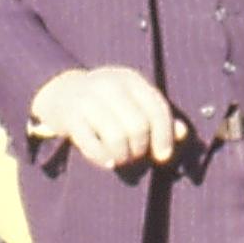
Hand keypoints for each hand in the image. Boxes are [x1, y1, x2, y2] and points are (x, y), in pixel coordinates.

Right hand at [27, 66, 187, 173]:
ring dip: (123, 156)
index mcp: (131, 80)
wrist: (61, 92)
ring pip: (117, 137)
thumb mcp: (133, 101)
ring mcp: (87, 100)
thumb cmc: (106, 102)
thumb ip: (157, 116)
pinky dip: (102, 157)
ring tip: (121, 159)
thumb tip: (182, 133)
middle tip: (135, 157)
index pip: (157, 109)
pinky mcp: (69, 117)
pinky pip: (91, 144)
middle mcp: (110, 86)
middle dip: (141, 148)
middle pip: (138, 126)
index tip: (163, 156)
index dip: (164, 136)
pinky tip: (107, 162)